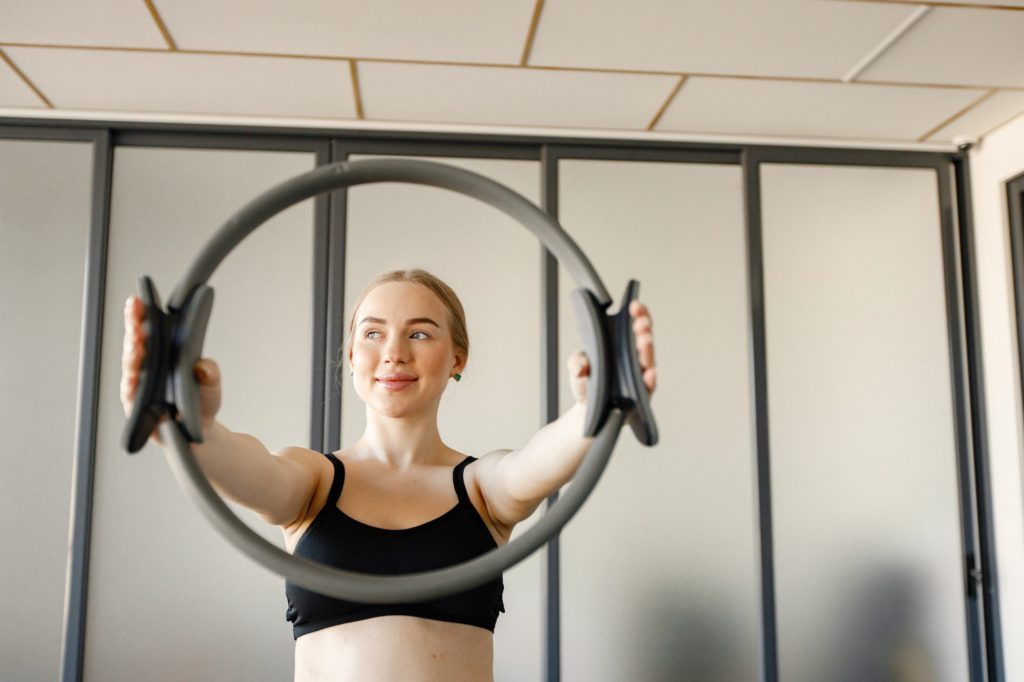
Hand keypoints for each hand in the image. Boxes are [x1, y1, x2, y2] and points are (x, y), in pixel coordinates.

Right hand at [121, 295, 222, 444]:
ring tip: (137, 338)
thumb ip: (209, 373)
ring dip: (132, 351)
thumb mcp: (211, 384)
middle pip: (135, 342)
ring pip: (131, 365)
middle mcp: (146, 366)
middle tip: (135, 310)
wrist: (198, 433)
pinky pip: (130, 393)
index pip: (148, 329)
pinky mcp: (135, 406)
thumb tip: (203, 366)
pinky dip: (131, 384)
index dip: (141, 314)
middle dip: (134, 325)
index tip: (139, 298)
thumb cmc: (200, 402)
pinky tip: (133, 376)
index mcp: (162, 354)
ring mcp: (138, 385)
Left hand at [568, 300, 656, 404]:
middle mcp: (634, 358)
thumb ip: (576, 362)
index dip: (637, 313)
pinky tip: (649, 373)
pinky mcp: (642, 394)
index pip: (634, 324)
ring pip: (649, 360)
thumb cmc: (588, 386)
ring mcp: (640, 375)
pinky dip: (650, 379)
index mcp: (622, 345)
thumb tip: (581, 364)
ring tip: (644, 341)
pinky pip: (649, 385)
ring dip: (648, 349)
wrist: (589, 413)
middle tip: (639, 323)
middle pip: (644, 338)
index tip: (634, 305)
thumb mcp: (576, 370)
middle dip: (644, 328)